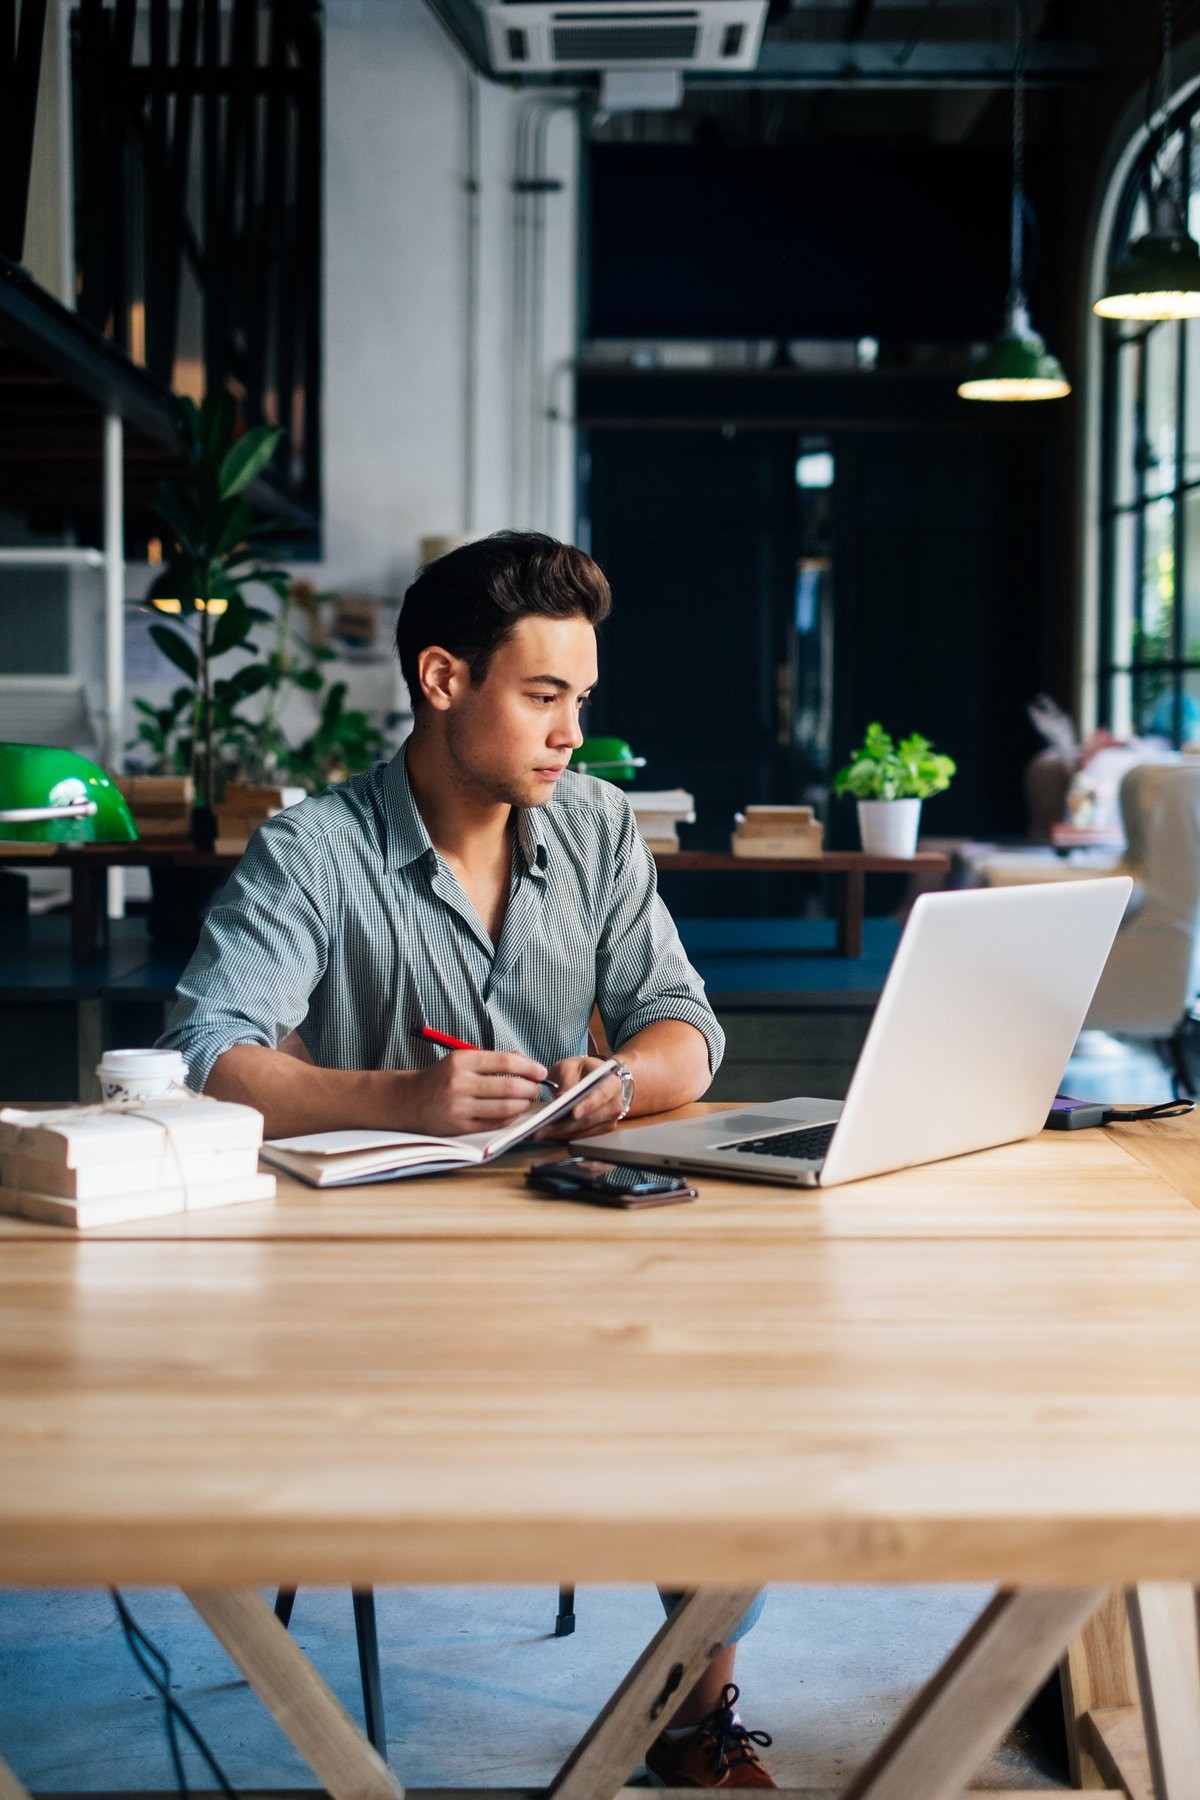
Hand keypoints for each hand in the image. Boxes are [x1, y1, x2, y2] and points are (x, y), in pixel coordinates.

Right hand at [402, 1051, 548, 1136]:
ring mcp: (460, 1106)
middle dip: (530, 1087)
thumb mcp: (462, 1060)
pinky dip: (511, 1118)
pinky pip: (495, 1123)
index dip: (529, 1066)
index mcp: (462, 1060)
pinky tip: (514, 1112)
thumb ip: (493, 1059)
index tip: (541, 1071)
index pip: (506, 1061)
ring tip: (527, 1099)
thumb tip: (524, 1058)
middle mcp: (460, 1082)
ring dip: (523, 1104)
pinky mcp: (460, 1126)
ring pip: (505, 1107)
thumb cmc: (441, 1078)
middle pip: (509, 1085)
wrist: (410, 1100)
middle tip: (537, 1087)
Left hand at [533, 1055, 626, 1141]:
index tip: (573, 1113)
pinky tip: (551, 1137)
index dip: (588, 1105)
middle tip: (542, 1129)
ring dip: (562, 1135)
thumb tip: (561, 1098)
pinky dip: (566, 1139)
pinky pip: (584, 1138)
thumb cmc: (583, 1071)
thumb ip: (566, 1079)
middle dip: (565, 1126)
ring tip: (540, 1133)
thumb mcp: (572, 1066)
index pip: (601, 1095)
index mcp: (611, 1083)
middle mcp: (614, 1104)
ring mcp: (610, 1121)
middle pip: (590, 1119)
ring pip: (584, 1132)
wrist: (598, 1080)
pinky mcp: (602, 1132)